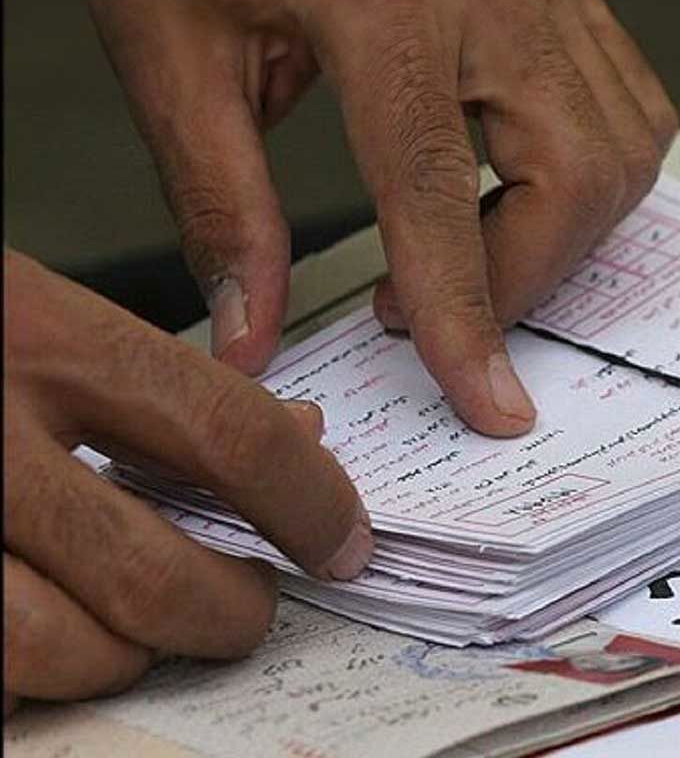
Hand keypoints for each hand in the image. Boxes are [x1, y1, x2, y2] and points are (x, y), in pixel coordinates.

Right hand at [2, 251, 372, 711]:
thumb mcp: (35, 309)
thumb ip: (158, 380)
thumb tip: (298, 440)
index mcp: (34, 332)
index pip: (226, 433)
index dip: (310, 503)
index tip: (342, 539)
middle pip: (149, 571)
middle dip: (224, 611)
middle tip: (242, 609)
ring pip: (56, 649)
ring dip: (118, 658)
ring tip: (131, 630)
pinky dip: (28, 677)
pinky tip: (40, 629)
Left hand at [83, 0, 677, 436]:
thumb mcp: (171, 43)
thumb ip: (221, 200)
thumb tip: (251, 325)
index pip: (437, 193)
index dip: (465, 316)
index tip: (491, 399)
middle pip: (574, 174)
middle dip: (525, 277)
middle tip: (443, 308)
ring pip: (625, 140)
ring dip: (567, 229)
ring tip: (478, 245)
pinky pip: (629, 93)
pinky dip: (597, 167)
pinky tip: (525, 182)